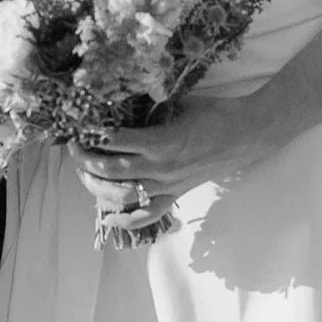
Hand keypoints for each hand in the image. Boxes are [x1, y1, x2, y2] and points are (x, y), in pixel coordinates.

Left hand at [73, 96, 254, 225]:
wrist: (247, 134)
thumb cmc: (214, 113)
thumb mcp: (178, 103)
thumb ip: (148, 108)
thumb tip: (119, 102)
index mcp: (160, 141)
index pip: (113, 141)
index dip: (90, 135)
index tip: (76, 127)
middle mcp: (160, 168)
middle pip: (110, 171)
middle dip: (85, 160)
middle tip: (73, 148)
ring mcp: (167, 186)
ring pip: (122, 196)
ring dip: (96, 187)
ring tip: (84, 173)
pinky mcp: (176, 195)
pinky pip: (146, 215)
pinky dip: (125, 220)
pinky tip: (107, 216)